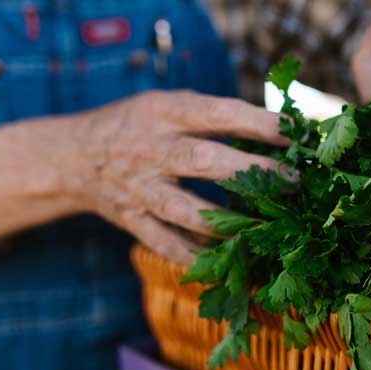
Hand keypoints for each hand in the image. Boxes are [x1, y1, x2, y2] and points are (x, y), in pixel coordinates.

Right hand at [62, 90, 288, 263]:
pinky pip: (165, 244)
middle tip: (293, 180)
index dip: (259, 123)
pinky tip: (229, 263)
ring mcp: (140, 189)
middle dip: (252, 170)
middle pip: (204, 161)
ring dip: (228, 222)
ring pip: (185, 210)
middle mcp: (151, 150)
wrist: (73, 156)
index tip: (296, 133)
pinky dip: (196, 257)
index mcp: (165, 113)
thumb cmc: (140, 126)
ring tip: (266, 228)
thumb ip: (216, 118)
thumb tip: (280, 133)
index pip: (219, 114)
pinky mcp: (132, 221)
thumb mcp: (170, 105)